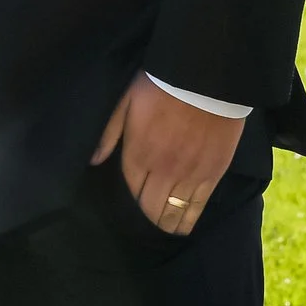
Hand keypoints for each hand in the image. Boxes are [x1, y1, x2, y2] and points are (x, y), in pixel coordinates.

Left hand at [91, 73, 243, 235]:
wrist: (203, 76)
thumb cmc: (161, 85)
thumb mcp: (125, 102)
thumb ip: (109, 134)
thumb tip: (93, 161)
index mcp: (139, 153)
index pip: (132, 191)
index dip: (131, 202)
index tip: (132, 207)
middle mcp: (162, 170)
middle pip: (151, 207)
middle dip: (148, 217)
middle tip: (148, 221)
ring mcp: (188, 174)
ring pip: (174, 211)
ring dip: (167, 224)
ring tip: (165, 229)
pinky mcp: (212, 173)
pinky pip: (198, 206)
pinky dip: (189, 219)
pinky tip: (184, 226)